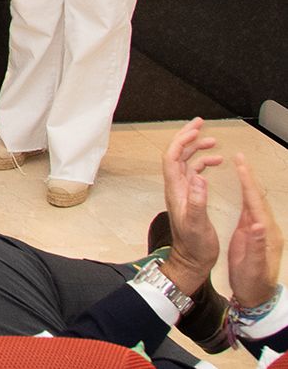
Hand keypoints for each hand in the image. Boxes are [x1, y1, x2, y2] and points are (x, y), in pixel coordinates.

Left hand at [158, 118, 221, 296]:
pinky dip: (204, 164)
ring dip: (197, 150)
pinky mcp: (190, 197)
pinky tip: (215, 164)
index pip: (172, 157)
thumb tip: (199, 177)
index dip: (180, 140)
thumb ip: (198, 201)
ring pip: (186, 162)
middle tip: (202, 125)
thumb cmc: (194, 246)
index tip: (195, 129)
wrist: (191, 261)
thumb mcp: (197, 224)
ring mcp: (182, 192)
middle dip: (187, 137)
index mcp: (175, 190)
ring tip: (214, 143)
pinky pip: (194, 173)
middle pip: (177, 154)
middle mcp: (176, 188)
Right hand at [228, 153, 283, 308]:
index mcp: (264, 233)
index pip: (255, 202)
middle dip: (248, 176)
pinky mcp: (255, 233)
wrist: (257, 296)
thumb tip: (257, 224)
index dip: (247, 182)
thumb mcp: (252, 265)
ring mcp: (261, 230)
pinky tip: (241, 190)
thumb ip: (256, 245)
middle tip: (239, 157)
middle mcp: (265, 228)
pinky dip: (246, 194)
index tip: (240, 163)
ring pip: (254, 201)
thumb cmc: (252, 282)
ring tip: (240, 167)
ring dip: (247, 183)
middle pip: (256, 197)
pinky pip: (250, 208)